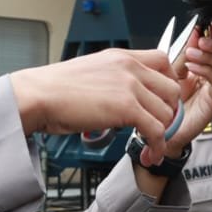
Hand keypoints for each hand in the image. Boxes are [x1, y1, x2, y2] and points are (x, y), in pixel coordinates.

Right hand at [9, 48, 179, 145]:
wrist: (39, 95)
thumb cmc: (56, 88)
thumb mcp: (93, 71)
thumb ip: (114, 78)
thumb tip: (125, 95)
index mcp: (122, 57)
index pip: (163, 61)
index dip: (169, 83)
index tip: (164, 100)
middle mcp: (130, 68)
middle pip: (171, 89)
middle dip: (169, 112)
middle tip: (160, 126)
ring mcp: (130, 87)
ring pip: (167, 113)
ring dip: (163, 133)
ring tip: (151, 145)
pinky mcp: (126, 108)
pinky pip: (156, 130)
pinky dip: (157, 146)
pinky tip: (149, 154)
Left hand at [160, 28, 211, 156]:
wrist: (165, 128)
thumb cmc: (169, 102)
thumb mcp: (174, 71)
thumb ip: (185, 53)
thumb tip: (194, 34)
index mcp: (209, 69)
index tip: (205, 27)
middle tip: (200, 41)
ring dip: (209, 57)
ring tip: (191, 55)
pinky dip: (206, 70)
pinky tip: (192, 68)